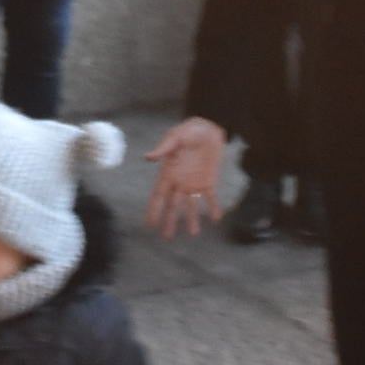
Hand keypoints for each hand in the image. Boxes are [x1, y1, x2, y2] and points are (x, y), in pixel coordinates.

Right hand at [145, 118, 228, 236]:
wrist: (210, 127)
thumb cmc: (190, 130)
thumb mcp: (176, 136)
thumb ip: (164, 148)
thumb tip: (147, 157)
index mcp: (168, 173)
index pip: (158, 195)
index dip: (153, 209)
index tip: (149, 224)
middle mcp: (179, 182)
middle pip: (172, 205)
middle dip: (169, 221)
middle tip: (167, 237)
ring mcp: (194, 183)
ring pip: (190, 206)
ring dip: (191, 219)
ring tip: (194, 233)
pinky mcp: (209, 182)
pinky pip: (210, 198)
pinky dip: (213, 207)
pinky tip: (216, 217)